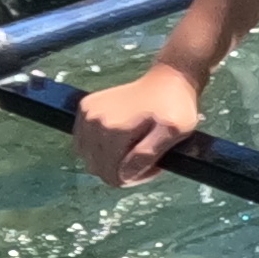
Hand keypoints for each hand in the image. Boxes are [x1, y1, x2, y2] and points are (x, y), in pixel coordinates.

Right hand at [72, 67, 207, 187]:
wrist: (167, 80)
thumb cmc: (175, 107)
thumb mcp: (173, 132)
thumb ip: (148, 154)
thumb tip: (124, 174)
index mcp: (113, 130)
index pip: (114, 177)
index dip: (135, 177)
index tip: (153, 163)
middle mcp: (94, 122)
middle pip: (99, 169)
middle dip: (123, 170)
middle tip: (146, 155)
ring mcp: (86, 114)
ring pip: (90, 159)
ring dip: (111, 160)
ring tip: (134, 147)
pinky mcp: (84, 109)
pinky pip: (84, 144)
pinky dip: (100, 148)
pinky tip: (120, 140)